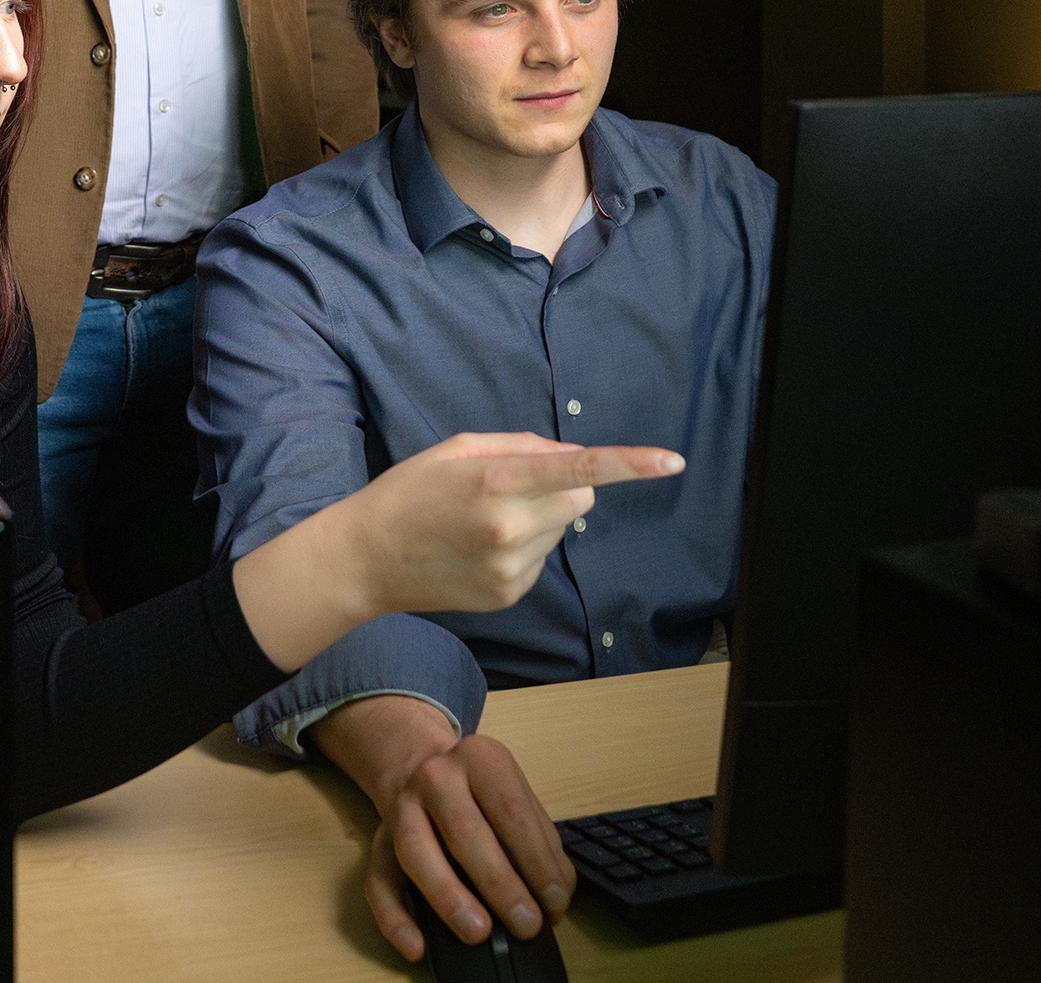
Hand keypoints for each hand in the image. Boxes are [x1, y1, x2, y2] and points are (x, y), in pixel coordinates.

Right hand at [231, 433, 682, 672]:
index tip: (672, 461)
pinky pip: (542, 558)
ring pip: (562, 529)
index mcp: (497, 482)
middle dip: (563, 487)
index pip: (579, 470)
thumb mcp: (458, 449)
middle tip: (510, 487)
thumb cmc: (410, 492)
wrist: (367, 559)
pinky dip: (525, 546)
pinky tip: (481, 547)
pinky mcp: (510, 594)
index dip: (629, 464)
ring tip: (485, 520)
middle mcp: (511, 528)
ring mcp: (512, 568)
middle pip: (581, 499)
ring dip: (541, 518)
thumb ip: (521, 446)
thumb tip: (572, 457)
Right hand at [313, 696, 572, 961]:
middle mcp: (436, 776)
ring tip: (479, 932)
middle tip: (526, 923)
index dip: (537, 861)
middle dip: (500, 884)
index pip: (512, 812)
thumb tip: (556, 899)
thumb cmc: (478, 791)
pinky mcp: (377, 841)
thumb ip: (539, 841)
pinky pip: (376, 882)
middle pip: (464, 831)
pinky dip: (395, 920)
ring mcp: (402, 806)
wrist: (417, 762)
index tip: (555, 902)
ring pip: (416, 852)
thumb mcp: (513, 795)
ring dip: (449, 898)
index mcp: (480, 759)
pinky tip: (418, 947)